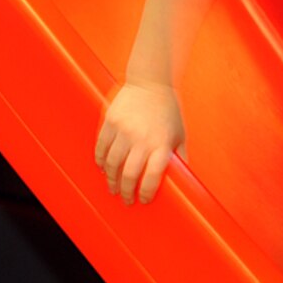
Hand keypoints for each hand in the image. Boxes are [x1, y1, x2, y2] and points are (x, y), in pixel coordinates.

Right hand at [95, 80, 184, 204]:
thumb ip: (180, 157)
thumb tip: (183, 179)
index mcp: (161, 143)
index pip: (152, 176)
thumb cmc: (169, 110)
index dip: (146, 192)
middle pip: (128, 174)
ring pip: (112, 164)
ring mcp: (123, 130)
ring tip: (112, 187)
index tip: (144, 200)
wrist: (151, 82)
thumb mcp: (180, 134)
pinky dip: (100, 161)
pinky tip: (103, 168)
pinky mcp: (110, 122)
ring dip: (111, 180)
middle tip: (126, 199)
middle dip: (126, 191)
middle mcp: (141, 139)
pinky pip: (101, 147)